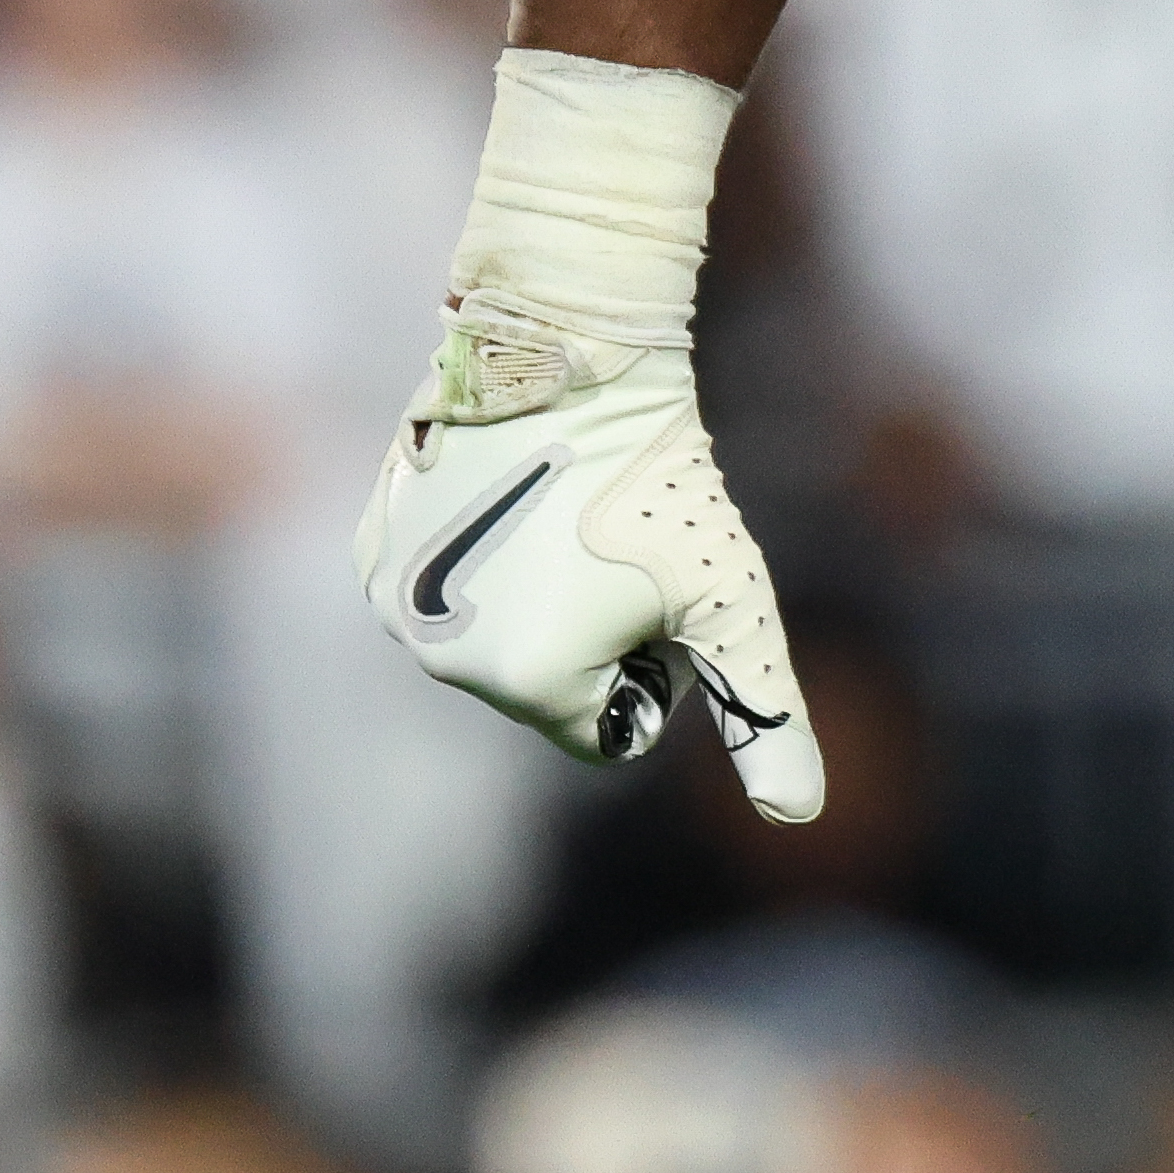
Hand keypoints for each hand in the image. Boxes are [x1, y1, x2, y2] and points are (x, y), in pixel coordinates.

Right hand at [355, 305, 821, 820]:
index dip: (647, 664)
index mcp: (527, 684)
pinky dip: (476, 558)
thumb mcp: (731, 598)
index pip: (604, 728)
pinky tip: (505, 497)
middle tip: (606, 547)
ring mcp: (394, 605)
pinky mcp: (371, 551)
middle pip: (542, 687)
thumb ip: (764, 711)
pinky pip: (440, 589)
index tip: (651, 588)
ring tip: (557, 519)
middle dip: (584, 636)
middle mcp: (442, 659)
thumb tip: (802, 817)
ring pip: (490, 639)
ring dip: (531, 598)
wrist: (574, 355)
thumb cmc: (667, 479)